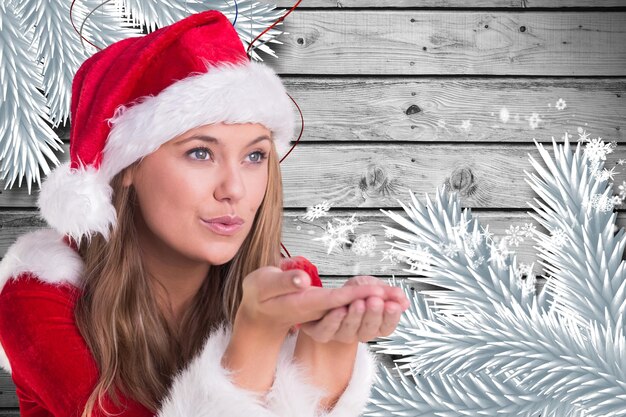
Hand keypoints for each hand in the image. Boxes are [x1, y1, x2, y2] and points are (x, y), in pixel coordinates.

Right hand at [236, 267, 386, 335]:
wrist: (258, 311)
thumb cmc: (260, 293)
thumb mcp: (265, 283)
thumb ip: (283, 281)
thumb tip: (303, 281)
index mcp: (304, 306)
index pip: (335, 301)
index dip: (357, 294)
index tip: (377, 288)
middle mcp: (318, 316)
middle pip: (350, 311)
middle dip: (373, 303)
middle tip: (392, 292)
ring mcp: (325, 318)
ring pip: (355, 316)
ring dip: (376, 309)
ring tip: (395, 297)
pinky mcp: (329, 315)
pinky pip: (355, 316)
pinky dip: (373, 309)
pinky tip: (390, 300)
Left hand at [296, 275, 408, 343]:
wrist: (326, 294)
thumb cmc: (352, 292)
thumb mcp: (371, 286)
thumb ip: (387, 293)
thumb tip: (403, 300)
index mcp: (374, 325)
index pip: (387, 327)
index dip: (391, 317)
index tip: (392, 305)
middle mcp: (358, 333)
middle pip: (369, 331)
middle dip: (373, 314)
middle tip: (375, 301)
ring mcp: (340, 335)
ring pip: (349, 332)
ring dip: (355, 317)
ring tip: (358, 302)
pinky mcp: (321, 333)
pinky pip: (327, 332)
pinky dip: (333, 321)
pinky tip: (339, 309)